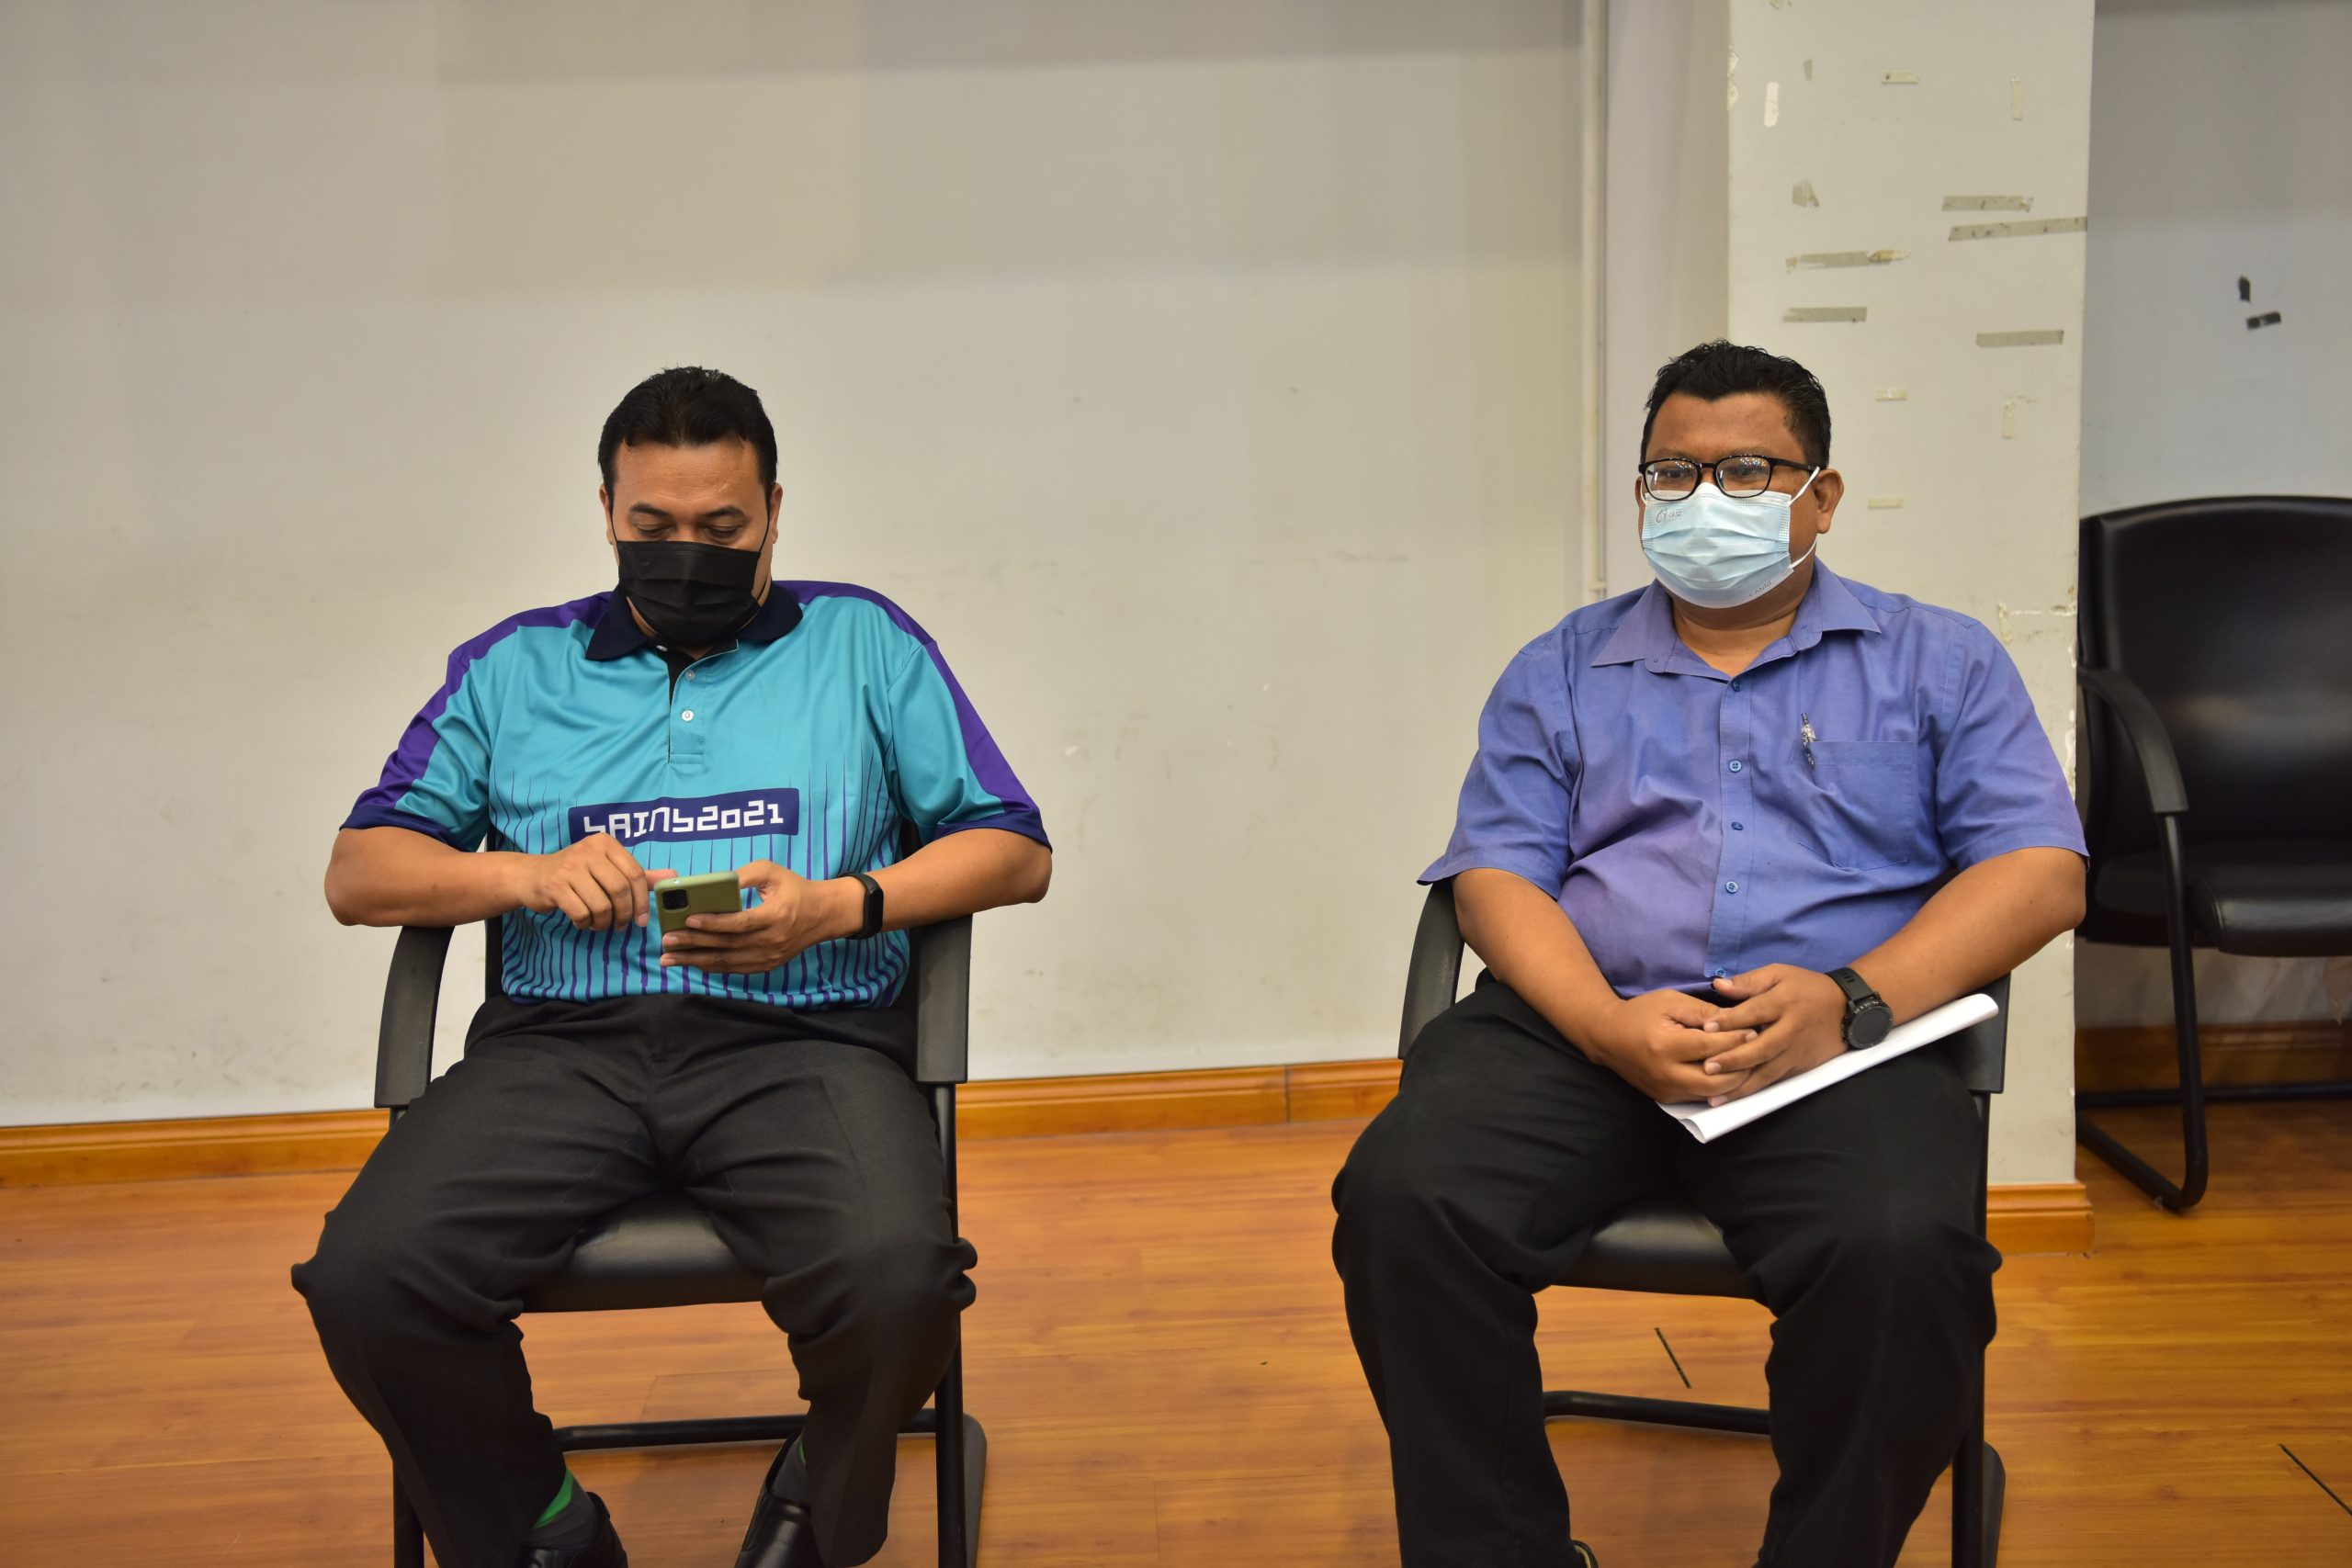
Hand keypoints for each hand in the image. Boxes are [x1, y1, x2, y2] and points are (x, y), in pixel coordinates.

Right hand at [511, 834, 674, 931]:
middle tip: (621, 926)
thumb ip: (639, 874)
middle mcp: (589, 850)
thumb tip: (673, 876)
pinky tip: (582, 921)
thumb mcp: (608, 868)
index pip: (635, 874)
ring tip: (599, 924)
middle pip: (620, 890)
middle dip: (624, 914)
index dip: (642, 901)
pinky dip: (585, 923)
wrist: (532, 876)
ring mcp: (570, 867)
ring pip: (601, 905)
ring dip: (604, 922)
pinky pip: (581, 913)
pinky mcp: (555, 885)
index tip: (642, 920)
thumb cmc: (576, 873)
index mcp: (606, 844)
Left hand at [660, 860, 845, 974]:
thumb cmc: (795, 889)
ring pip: (726, 962)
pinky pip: (733, 969)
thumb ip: (745, 874)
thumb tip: (714, 884)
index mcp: (776, 916)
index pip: (739, 923)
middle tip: (667, 941)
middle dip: (693, 944)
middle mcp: (772, 941)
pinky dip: (711, 967)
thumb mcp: (773, 872)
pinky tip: (692, 963)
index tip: (688, 919)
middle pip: (727, 945)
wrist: (823, 915)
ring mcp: (769, 957)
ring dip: (695, 961)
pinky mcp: (766, 966)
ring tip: (669, 958)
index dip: (712, 923)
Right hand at [1588, 989, 1755, 1103]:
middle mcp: (1665, 1075)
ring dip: (1735, 1080)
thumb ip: (1704, 1012)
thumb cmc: (1640, 1013)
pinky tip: (1730, 1071)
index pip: (1711, 1048)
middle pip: (1717, 1081)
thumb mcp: (1671, 1002)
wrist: (1607, 1037)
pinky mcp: (1667, 1100)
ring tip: (1749, 1061)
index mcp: (1665, 1046)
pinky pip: (1701, 1097)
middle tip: (1758, 1050)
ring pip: (1713, 1095)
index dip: (1736, 1039)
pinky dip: (1719, 1087)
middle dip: (1742, 1066)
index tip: (1755, 1029)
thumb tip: (1738, 1021)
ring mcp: (1666, 1092)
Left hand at [1695, 965, 1850, 1102]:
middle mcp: (1791, 1030)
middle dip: (1735, 1060)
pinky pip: (1776, 1080)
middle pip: (1762, 1048)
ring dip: (1742, 1085)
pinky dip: (1755, 1089)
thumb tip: (1717, 985)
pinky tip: (1736, 1097)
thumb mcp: (1780, 974)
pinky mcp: (1801, 1067)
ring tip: (1717, 1096)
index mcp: (1784, 1002)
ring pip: (1769, 1071)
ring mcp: (1797, 1052)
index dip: (1731, 1020)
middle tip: (1708, 1067)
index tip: (1707, 1027)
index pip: (1755, 1011)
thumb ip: (1749, 982)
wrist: (1848, 1009)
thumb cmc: (1807, 988)